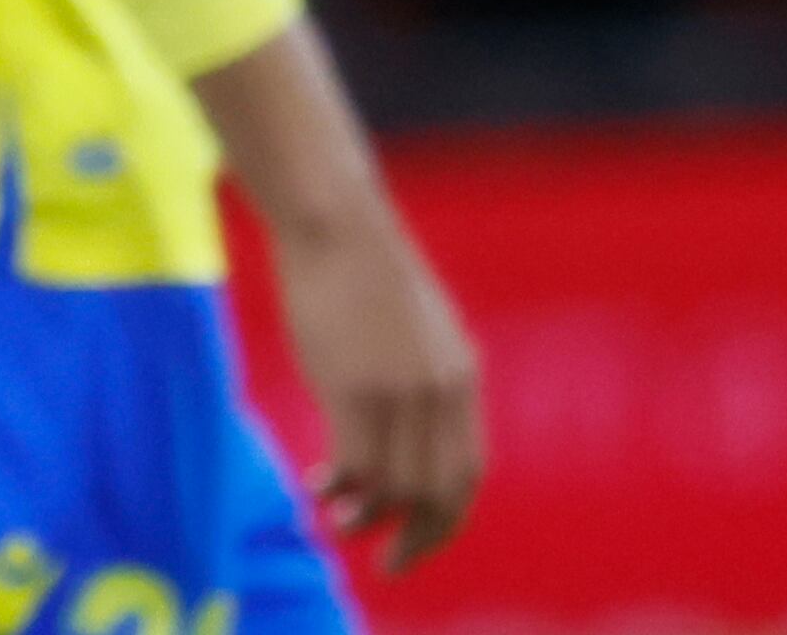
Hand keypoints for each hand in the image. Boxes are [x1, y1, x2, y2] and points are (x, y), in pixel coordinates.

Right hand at [268, 201, 483, 573]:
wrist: (334, 222)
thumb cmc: (359, 268)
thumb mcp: (413, 328)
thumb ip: (420, 377)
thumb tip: (402, 429)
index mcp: (462, 376)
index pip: (468, 470)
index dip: (446, 515)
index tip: (419, 536)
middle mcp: (442, 392)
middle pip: (441, 492)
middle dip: (418, 538)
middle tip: (390, 563)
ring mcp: (400, 392)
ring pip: (397, 486)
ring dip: (367, 516)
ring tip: (337, 521)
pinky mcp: (356, 389)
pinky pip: (356, 466)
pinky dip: (339, 490)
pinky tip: (318, 488)